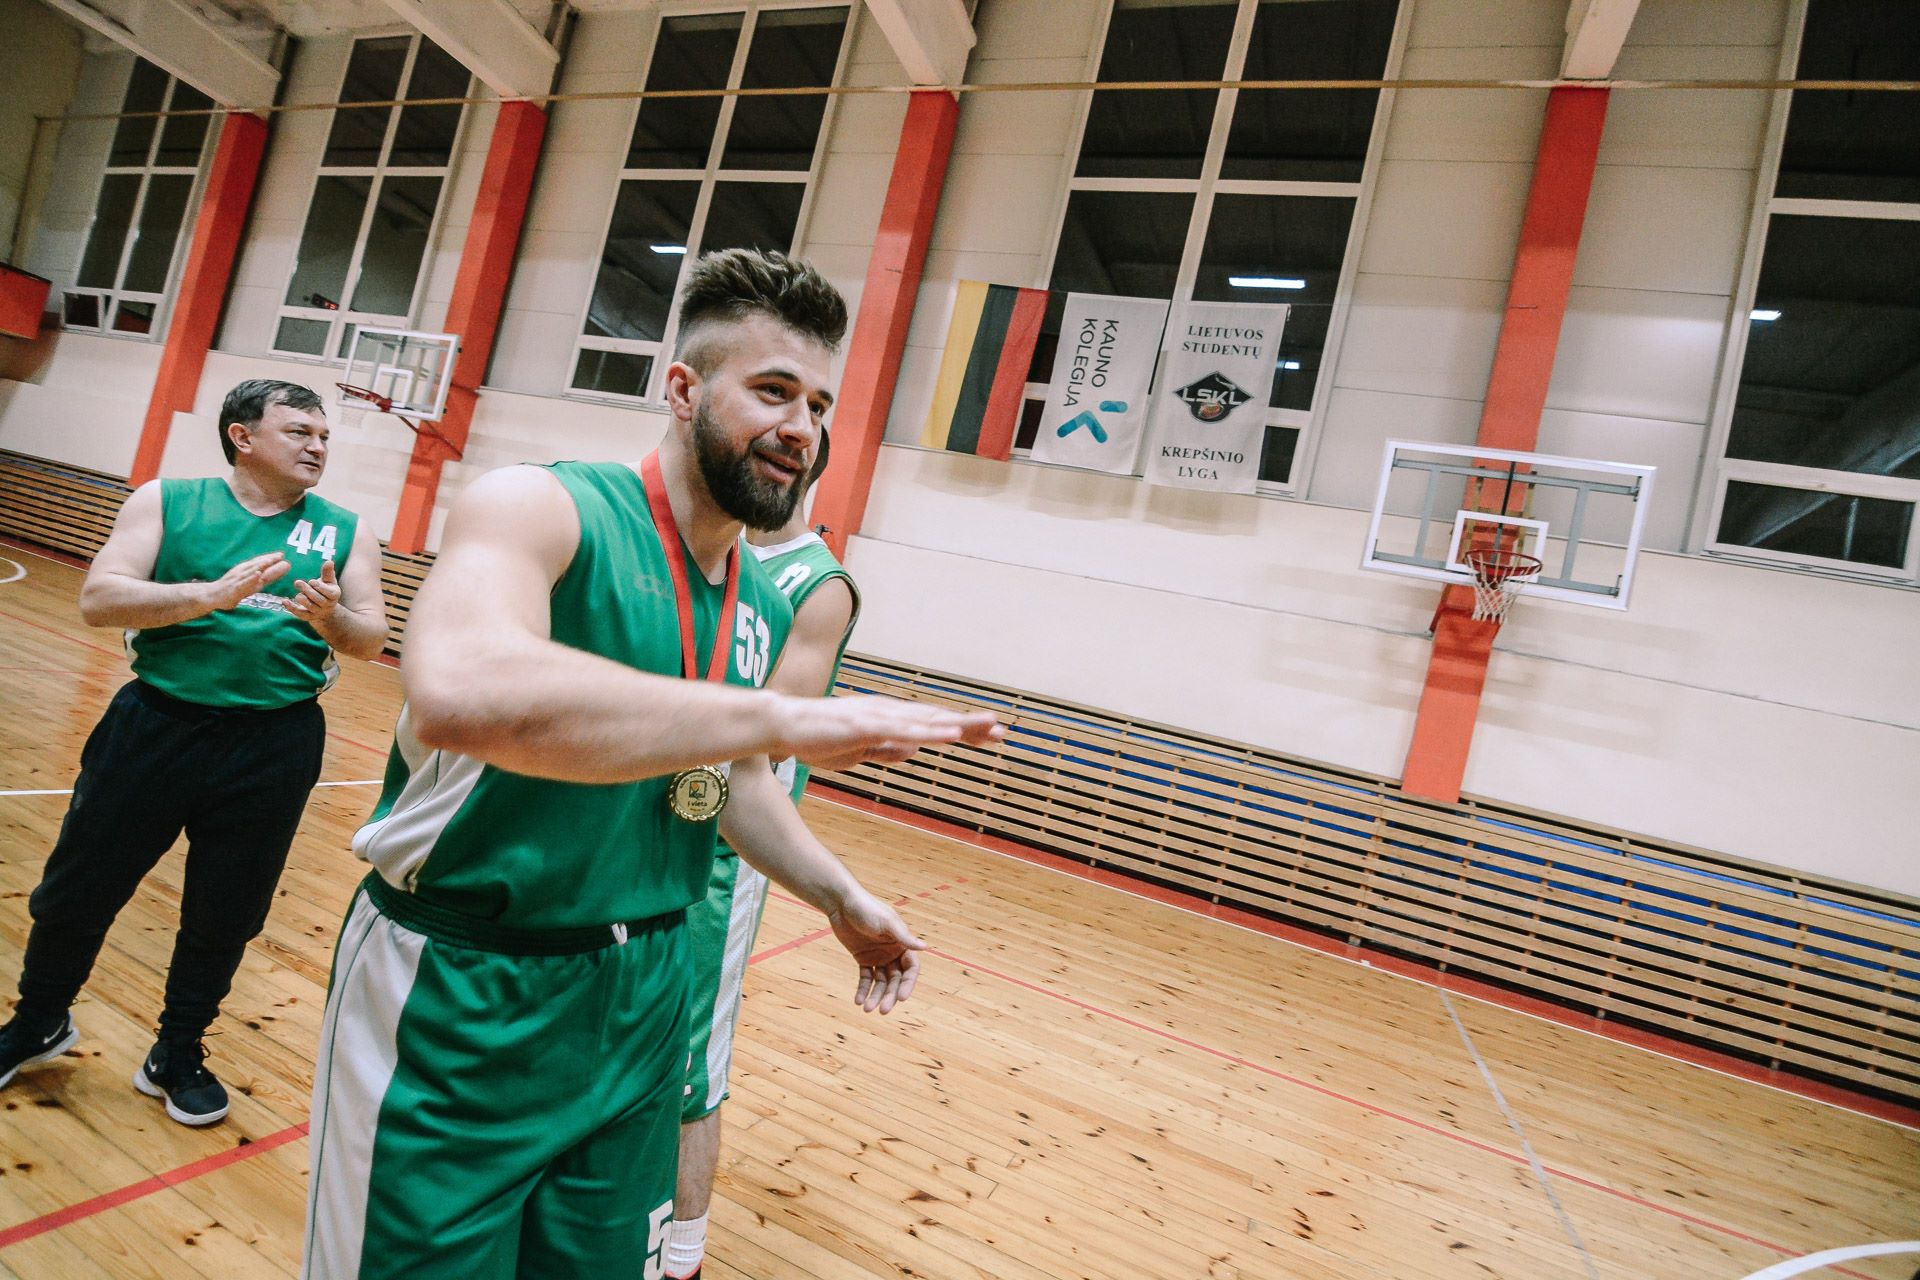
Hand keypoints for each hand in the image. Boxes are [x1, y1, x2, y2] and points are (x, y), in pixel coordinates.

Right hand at [201, 552, 288, 610]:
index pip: (258, 562)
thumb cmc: (229, 588)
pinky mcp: (235, 588)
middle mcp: (242, 573)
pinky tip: (258, 574)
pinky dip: (251, 578)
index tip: (281, 554)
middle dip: (269, 560)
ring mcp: (238, 580)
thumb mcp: (244, 582)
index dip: (269, 558)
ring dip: (262, 565)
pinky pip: (244, 583)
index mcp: (244, 571)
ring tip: (271, 560)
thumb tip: (266, 575)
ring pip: (251, 571)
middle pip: (257, 565)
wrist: (211, 596)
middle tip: (281, 555)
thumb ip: (255, 579)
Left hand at [288, 559, 342, 626]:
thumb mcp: (329, 581)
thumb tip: (329, 561)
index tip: (311, 581)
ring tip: (297, 594)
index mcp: (334, 595)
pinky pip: (300, 614)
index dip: (320, 587)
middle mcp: (327, 605)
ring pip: (310, 607)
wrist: (325, 608)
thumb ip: (327, 572)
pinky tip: (284, 601)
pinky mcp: (308, 617)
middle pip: (318, 599)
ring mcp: (318, 612)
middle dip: (308, 591)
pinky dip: (291, 608)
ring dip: (302, 600)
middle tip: (297, 582)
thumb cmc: (326, 589)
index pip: (329, 593)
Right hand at [778, 694, 1001, 769]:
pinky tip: (949, 733)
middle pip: (936, 719)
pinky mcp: (865, 726)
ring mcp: (878, 717)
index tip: (989, 736)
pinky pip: (903, 730)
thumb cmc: (816, 738)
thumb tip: (913, 750)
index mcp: (888, 720)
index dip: (961, 730)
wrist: (783, 725)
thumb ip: (885, 750)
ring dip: (958, 724)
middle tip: (1002, 730)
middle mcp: (888, 713)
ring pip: (926, 722)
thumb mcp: (858, 752)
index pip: (931, 726)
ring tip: (987, 726)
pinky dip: (929, 732)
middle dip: (970, 725)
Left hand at [826, 887, 925, 1013]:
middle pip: (895, 980)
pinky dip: (862, 989)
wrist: (841, 903)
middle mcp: (893, 952)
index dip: (908, 984)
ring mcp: (877, 956)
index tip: (901, 997)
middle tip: (883, 1011)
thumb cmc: (867, 908)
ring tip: (867, 1008)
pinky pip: (865, 977)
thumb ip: (904, 937)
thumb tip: (926, 947)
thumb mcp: (886, 923)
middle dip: (890, 995)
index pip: (911, 969)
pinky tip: (858, 1000)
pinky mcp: (862, 958)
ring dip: (875, 996)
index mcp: (902, 943)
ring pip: (880, 982)